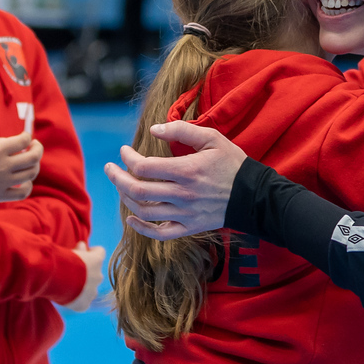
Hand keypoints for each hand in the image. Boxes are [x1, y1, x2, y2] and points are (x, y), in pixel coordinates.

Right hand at [0, 132, 41, 212]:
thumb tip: (5, 141)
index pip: (23, 141)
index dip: (27, 137)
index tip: (25, 137)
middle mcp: (3, 166)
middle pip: (33, 157)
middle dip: (38, 149)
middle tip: (35, 146)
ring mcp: (3, 183)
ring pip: (31, 174)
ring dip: (35, 165)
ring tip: (31, 162)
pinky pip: (23, 192)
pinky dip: (28, 186)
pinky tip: (25, 182)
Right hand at [57, 242, 107, 311]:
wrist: (55, 277)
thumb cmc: (61, 261)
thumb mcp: (70, 251)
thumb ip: (79, 250)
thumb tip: (82, 245)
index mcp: (96, 260)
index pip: (100, 252)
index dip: (92, 252)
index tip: (82, 253)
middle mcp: (98, 276)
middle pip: (95, 273)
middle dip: (86, 273)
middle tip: (70, 272)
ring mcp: (92, 292)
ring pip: (90, 289)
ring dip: (82, 288)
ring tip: (66, 286)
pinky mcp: (84, 304)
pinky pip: (83, 302)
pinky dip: (76, 301)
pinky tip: (65, 297)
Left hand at [103, 122, 247, 240]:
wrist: (255, 196)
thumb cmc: (232, 164)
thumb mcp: (212, 139)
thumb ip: (182, 131)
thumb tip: (153, 129)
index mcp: (187, 171)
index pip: (144, 166)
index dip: (127, 158)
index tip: (124, 150)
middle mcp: (182, 195)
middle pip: (137, 190)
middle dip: (116, 178)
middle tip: (109, 168)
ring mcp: (185, 214)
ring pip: (144, 211)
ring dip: (125, 198)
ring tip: (120, 186)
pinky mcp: (189, 228)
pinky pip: (159, 233)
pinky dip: (141, 228)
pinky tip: (131, 217)